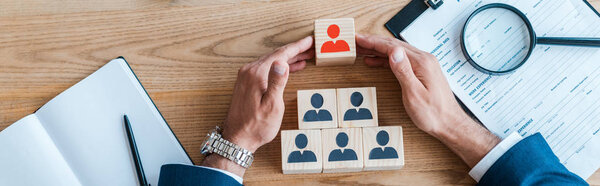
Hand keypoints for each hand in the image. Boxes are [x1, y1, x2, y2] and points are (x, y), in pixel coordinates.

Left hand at [201, 36, 313, 176]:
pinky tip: (288, 68)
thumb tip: (282, 62)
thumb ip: (277, 82)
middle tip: (311, 47)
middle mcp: (249, 71)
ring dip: (288, 59)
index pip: (281, 55)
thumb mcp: (272, 106)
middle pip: (276, 55)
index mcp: (257, 74)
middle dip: (295, 51)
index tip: (309, 40)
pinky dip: (279, 67)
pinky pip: (266, 69)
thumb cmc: (256, 126)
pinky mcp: (246, 83)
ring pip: (271, 62)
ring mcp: (246, 76)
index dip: (297, 47)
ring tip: (304, 57)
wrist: (237, 138)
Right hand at [356, 34, 499, 166]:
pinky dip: (386, 59)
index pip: (392, 47)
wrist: (449, 124)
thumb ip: (403, 71)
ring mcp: (424, 65)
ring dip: (378, 50)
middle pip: (394, 46)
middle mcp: (424, 60)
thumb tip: (394, 52)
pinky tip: (376, 61)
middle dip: (373, 43)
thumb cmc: (433, 114)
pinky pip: (401, 60)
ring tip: (362, 50)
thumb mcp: (414, 94)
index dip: (373, 42)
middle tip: (356, 42)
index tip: (359, 39)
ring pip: (397, 52)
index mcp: (422, 63)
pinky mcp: (423, 72)